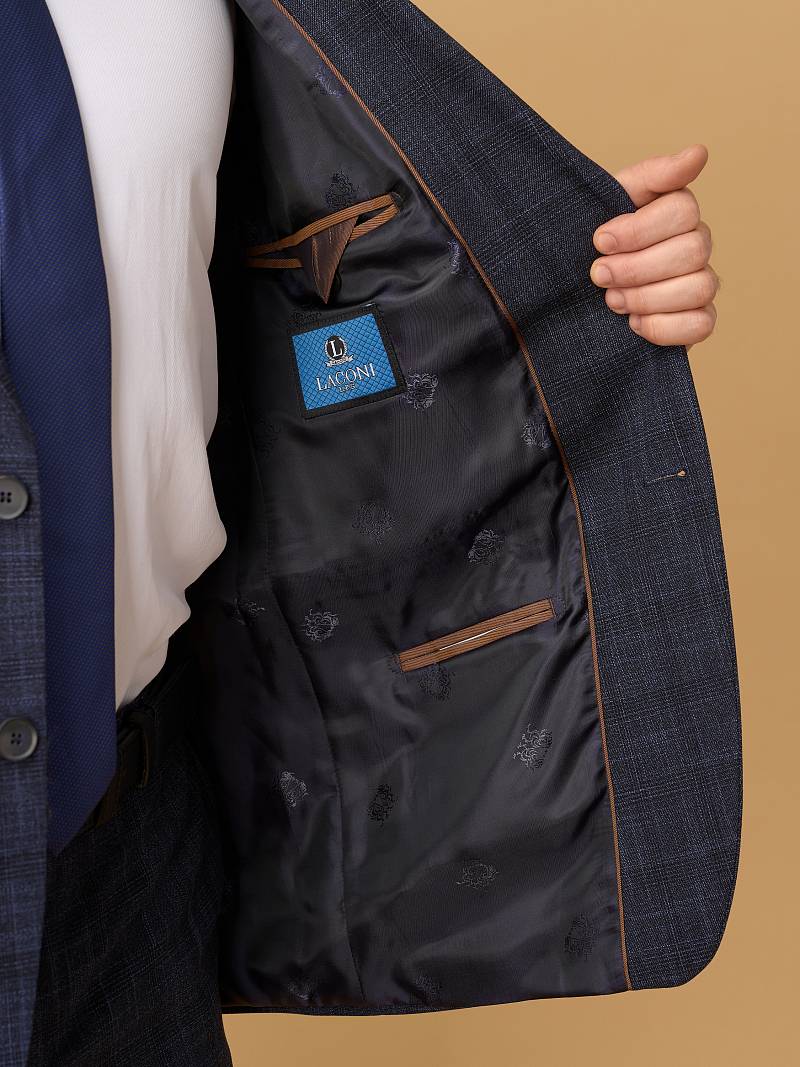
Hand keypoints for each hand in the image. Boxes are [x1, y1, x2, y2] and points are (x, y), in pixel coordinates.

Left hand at [590, 144, 718, 350]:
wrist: (571, 293)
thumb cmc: (592, 245)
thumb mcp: (607, 201)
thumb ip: (651, 176)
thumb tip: (699, 153)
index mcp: (676, 211)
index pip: (682, 209)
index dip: (639, 229)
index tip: (599, 241)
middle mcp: (696, 244)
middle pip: (693, 250)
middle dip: (637, 268)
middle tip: (598, 275)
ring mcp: (701, 283)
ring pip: (699, 287)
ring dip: (647, 297)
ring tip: (611, 300)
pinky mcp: (697, 320)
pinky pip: (701, 324)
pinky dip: (663, 327)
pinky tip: (633, 323)